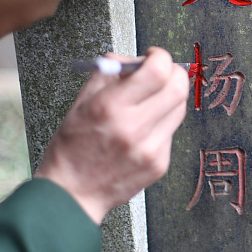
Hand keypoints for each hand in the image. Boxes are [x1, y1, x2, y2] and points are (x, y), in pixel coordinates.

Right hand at [35, 48, 188, 223]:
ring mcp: (150, 149)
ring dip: (170, 97)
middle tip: (163, 73)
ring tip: (151, 101)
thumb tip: (132, 58)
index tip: (154, 56)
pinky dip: (162, 123)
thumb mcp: (80, 104)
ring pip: (180, 108)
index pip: (157, 70)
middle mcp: (134, 128)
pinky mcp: (159, 164)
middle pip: (179, 87)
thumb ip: (107, 74)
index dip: (161, 56)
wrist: (72, 195)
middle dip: (174, 73)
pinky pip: (171, 132)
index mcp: (110, 107)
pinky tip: (143, 130)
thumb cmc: (72, 149)